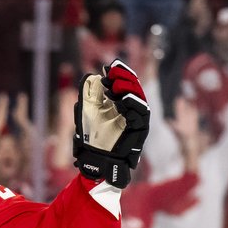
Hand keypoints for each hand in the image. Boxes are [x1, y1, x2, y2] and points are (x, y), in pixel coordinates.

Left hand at [73, 59, 149, 187]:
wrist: (94, 161)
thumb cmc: (90, 139)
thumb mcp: (86, 113)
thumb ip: (88, 96)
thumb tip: (90, 76)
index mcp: (118, 104)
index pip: (122, 84)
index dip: (118, 74)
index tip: (108, 66)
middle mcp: (130, 110)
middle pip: (133, 88)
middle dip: (124, 77)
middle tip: (113, 70)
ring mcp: (136, 120)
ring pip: (139, 99)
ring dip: (128, 89)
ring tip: (115, 83)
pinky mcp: (139, 130)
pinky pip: (141, 115)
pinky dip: (133, 105)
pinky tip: (123, 98)